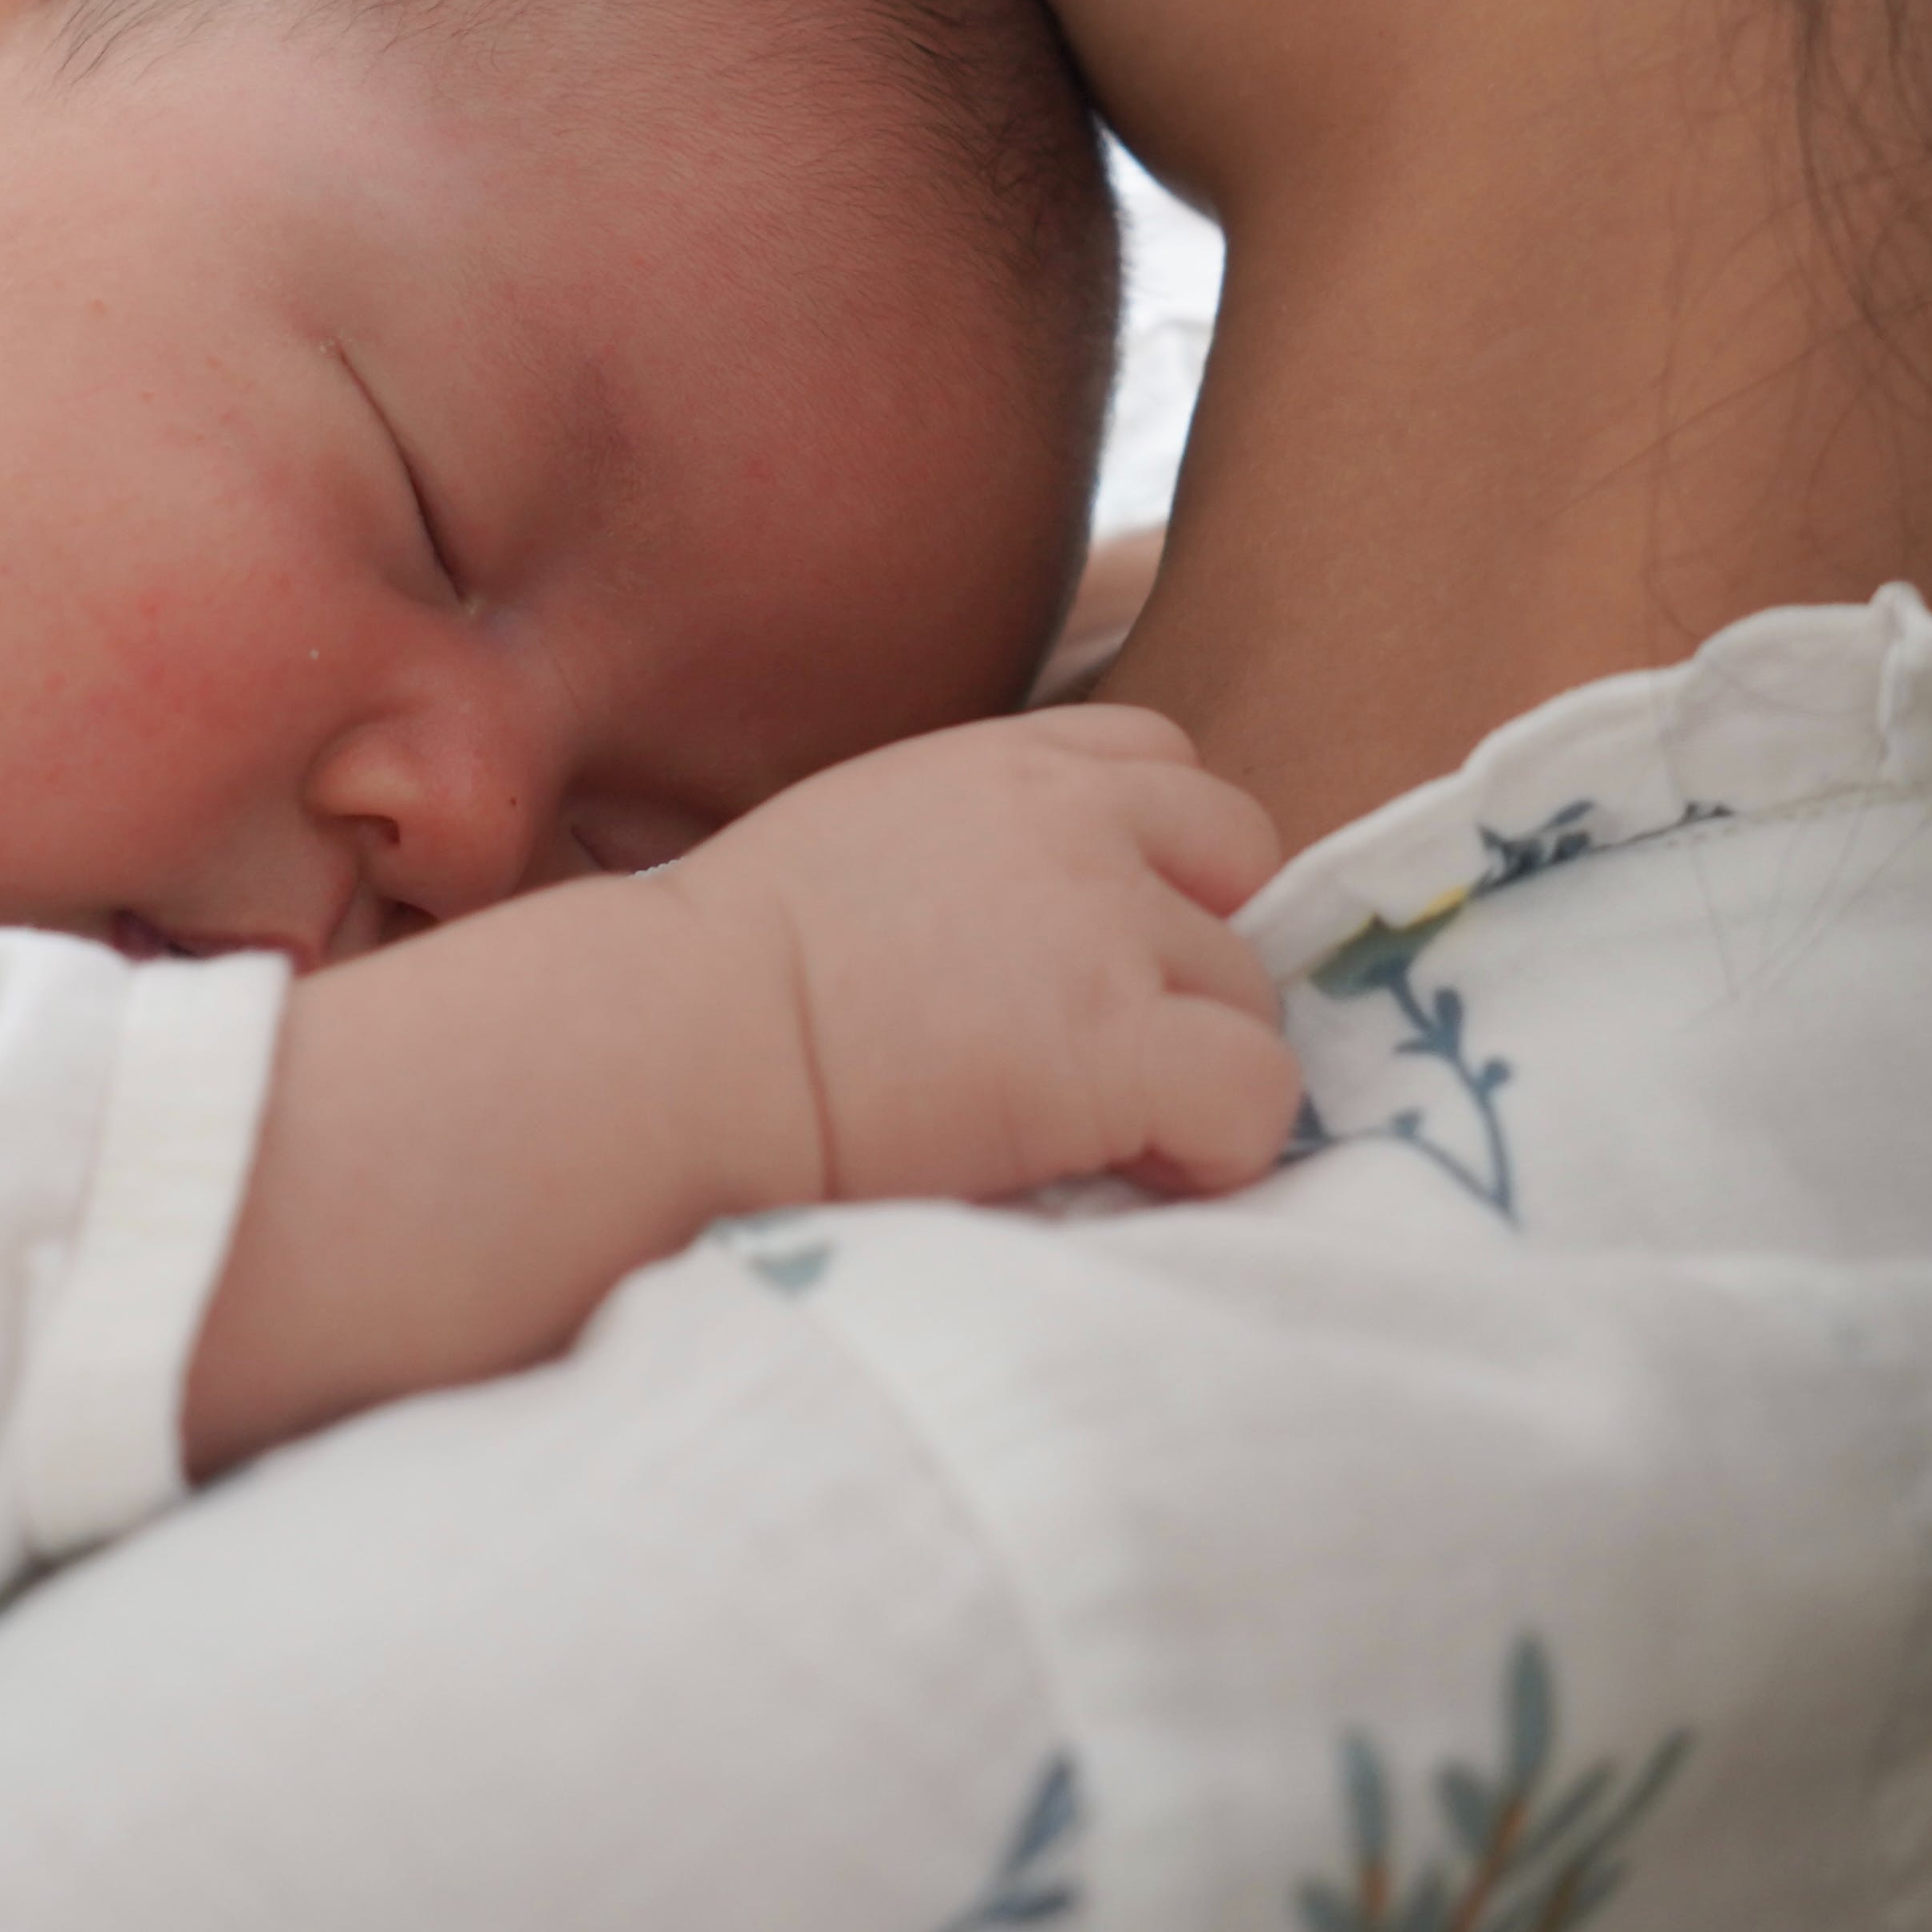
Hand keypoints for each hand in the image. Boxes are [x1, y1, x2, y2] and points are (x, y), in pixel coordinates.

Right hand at [667, 704, 1297, 1206]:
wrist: (673, 1050)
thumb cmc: (716, 983)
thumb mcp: (854, 847)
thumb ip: (967, 855)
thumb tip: (1024, 941)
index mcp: (1001, 762)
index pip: (1165, 760)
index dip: (1160, 861)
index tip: (1096, 950)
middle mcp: (1072, 819)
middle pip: (1239, 859)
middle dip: (1196, 951)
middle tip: (1114, 1041)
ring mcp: (1104, 927)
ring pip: (1252, 992)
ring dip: (1196, 1061)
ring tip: (1100, 1128)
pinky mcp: (1118, 1044)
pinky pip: (1258, 1093)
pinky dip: (1219, 1146)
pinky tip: (1133, 1172)